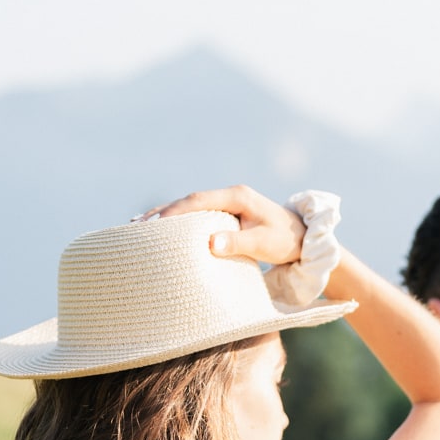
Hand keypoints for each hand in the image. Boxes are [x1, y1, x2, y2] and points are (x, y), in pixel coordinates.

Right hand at [136, 185, 304, 266]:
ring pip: (191, 208)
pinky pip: (198, 216)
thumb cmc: (285, 242)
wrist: (304, 241)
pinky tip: (162, 231)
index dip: (175, 211)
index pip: (199, 200)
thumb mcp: (264, 243)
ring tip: (139, 227)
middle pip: (189, 201)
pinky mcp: (227, 215)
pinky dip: (179, 223)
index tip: (154, 225)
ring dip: (166, 217)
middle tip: (136, 226)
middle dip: (162, 213)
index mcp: (237, 196)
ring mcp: (228, 204)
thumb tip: (211, 243)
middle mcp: (230, 195)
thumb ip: (238, 243)